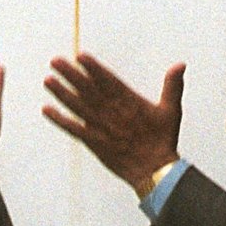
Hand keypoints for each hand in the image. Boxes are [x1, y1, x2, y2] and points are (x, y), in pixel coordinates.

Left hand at [42, 54, 184, 194]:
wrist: (154, 170)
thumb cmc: (163, 140)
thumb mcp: (171, 110)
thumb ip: (172, 86)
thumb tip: (180, 64)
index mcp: (130, 102)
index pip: (108, 80)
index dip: (93, 68)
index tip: (80, 56)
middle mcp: (112, 112)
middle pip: (88, 90)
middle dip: (71, 74)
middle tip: (55, 61)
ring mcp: (101, 127)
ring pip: (77, 106)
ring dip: (61, 93)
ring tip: (48, 80)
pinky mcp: (93, 142)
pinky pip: (73, 129)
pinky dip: (59, 120)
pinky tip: (46, 110)